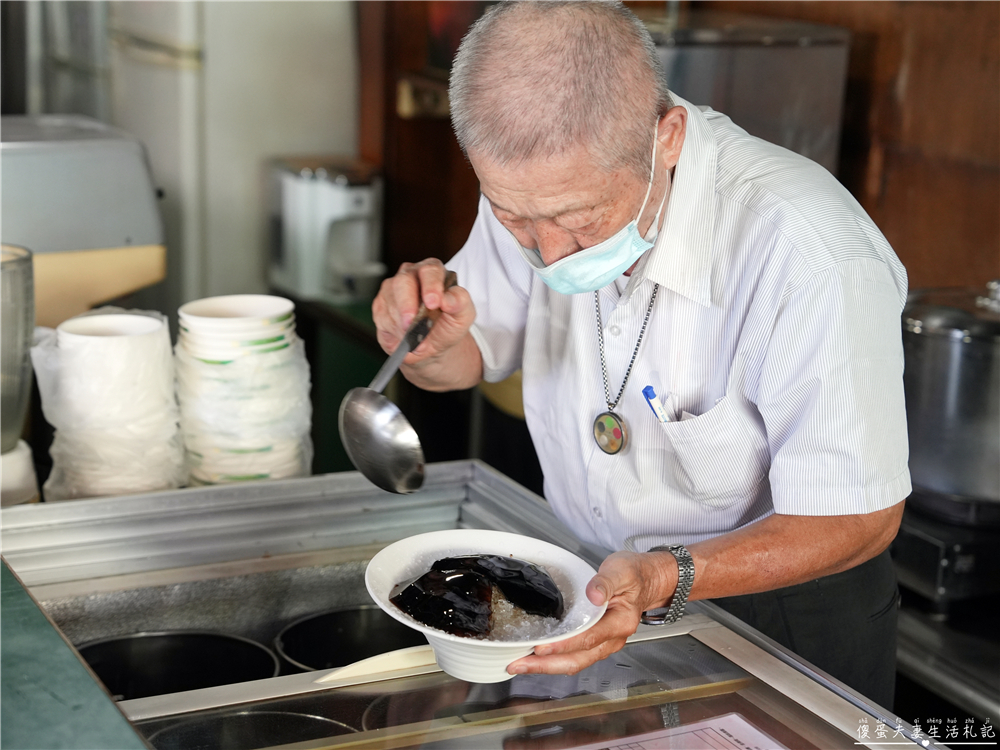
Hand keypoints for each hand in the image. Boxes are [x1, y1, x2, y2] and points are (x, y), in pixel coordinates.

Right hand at [372, 258, 475, 365]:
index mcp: (434, 271)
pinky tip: (404, 334)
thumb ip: (460, 303)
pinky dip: (394, 330)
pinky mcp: (380, 304)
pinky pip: (382, 316)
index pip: (430, 270)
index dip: (431, 286)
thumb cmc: (447, 325)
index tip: (433, 303)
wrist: (431, 344)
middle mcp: (411, 275)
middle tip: (411, 323)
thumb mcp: (463, 317)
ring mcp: (392, 288)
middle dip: (407, 305)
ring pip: (390, 302)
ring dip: (402, 323)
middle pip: (403, 281)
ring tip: (415, 334)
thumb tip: (449, 299)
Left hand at [507, 551, 677, 675]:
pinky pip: (575, 656)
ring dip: (547, 666)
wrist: (646, 579)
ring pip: (575, 662)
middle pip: (578, 659)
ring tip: (521, 665)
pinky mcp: (596, 641)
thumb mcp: (620, 570)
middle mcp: (614, 638)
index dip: (564, 645)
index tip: (541, 648)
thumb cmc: (633, 575)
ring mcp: (605, 643)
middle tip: (519, 664)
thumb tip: (594, 595)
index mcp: (621, 622)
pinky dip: (555, 660)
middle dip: (546, 665)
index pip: (588, 638)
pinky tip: (537, 657)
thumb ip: (605, 582)